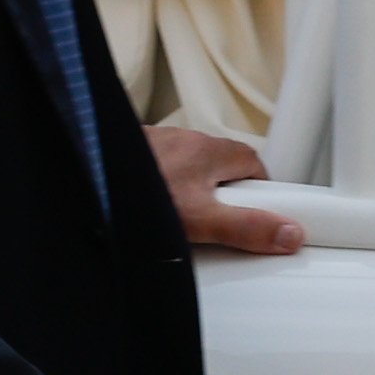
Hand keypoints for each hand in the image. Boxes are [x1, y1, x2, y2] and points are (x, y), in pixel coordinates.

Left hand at [143, 125, 304, 255]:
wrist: (87, 176)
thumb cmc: (137, 192)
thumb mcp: (200, 220)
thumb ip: (246, 227)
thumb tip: (288, 234)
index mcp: (211, 151)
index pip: (253, 164)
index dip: (259, 190)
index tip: (262, 212)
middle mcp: (187, 141)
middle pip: (221, 167)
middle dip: (223, 195)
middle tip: (215, 226)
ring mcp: (157, 147)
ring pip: (188, 170)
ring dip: (189, 192)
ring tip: (178, 225)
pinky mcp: (132, 157)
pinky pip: (157, 173)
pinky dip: (159, 191)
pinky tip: (147, 215)